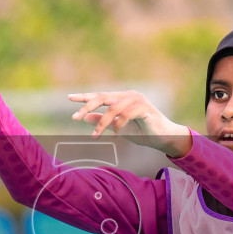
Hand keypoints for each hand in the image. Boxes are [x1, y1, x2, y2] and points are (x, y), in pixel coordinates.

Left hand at [68, 90, 192, 157]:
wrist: (163, 138)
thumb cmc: (142, 132)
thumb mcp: (118, 128)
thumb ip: (103, 121)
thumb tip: (85, 117)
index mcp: (122, 98)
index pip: (100, 95)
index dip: (84, 97)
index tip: (69, 98)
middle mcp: (129, 95)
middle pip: (103, 97)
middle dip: (87, 107)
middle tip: (75, 117)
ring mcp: (138, 100)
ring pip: (113, 108)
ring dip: (102, 123)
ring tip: (95, 135)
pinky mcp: (145, 108)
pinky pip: (127, 115)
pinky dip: (118, 125)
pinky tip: (115, 134)